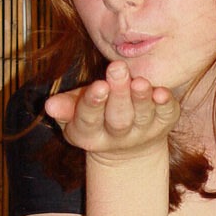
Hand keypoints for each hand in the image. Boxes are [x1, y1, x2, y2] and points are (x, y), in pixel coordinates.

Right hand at [44, 60, 178, 163]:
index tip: (98, 86)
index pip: (88, 119)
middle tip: (117, 68)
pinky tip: (162, 92)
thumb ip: (65, 106)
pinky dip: (165, 104)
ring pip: (143, 117)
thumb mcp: (75, 112)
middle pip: (118, 118)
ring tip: (139, 81)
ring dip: (141, 99)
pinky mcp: (164, 124)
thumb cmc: (97, 116)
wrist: (129, 147)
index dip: (93, 103)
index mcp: (89, 135)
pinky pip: (167, 116)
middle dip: (118, 95)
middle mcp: (117, 137)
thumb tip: (49, 105)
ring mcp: (143, 132)